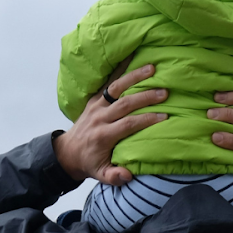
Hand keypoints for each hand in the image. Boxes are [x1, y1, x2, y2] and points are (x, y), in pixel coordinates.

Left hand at [53, 64, 167, 184]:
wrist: (67, 152)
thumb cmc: (89, 163)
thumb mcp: (100, 174)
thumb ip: (114, 176)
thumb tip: (127, 176)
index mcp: (103, 136)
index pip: (127, 125)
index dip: (146, 120)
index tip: (164, 116)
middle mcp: (99, 118)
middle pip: (124, 104)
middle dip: (145, 97)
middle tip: (165, 92)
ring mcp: (96, 106)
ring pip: (115, 88)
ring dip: (134, 77)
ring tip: (152, 68)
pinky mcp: (94, 99)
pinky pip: (107, 82)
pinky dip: (120, 69)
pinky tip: (133, 56)